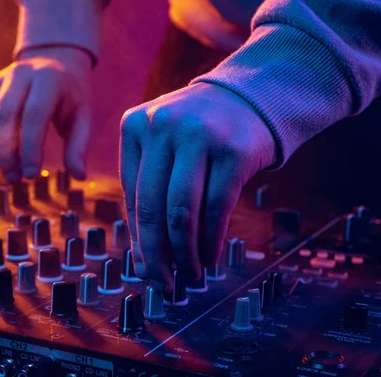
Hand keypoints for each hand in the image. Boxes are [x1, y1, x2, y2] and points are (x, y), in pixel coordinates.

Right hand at [0, 47, 91, 181]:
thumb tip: (79, 176)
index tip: (31, 174)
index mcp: (48, 78)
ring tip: (9, 170)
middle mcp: (20, 73)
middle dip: (7, 152)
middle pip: (3, 115)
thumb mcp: (82, 118)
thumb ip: (78, 146)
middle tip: (16, 178)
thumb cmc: (70, 98)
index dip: (30, 147)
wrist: (53, 65)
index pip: (34, 114)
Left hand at [119, 83, 275, 288]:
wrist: (249, 97)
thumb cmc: (199, 132)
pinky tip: (210, 257)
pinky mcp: (235, 150)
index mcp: (134, 125)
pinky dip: (211, 240)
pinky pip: (217, 208)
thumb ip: (150, 187)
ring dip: (185, 253)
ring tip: (190, 274)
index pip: (132, 196)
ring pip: (182, 212)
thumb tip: (146, 257)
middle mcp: (163, 126)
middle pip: (152, 206)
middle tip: (162, 283)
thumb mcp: (163, 144)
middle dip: (157, 255)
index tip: (145, 269)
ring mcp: (200, 135)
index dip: (139, 239)